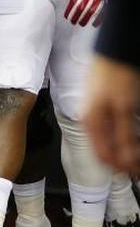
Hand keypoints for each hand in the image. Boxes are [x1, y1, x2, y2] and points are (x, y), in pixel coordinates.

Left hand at [64, 0, 109, 26]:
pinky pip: (103, 10)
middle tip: (73, 22)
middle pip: (82, 8)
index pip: (74, 2)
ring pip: (92, 10)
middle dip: (76, 16)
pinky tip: (95, 24)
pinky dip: (98, 18)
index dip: (70, 11)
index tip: (66, 17)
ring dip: (86, 18)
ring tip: (82, 24)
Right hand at [82, 55, 139, 173]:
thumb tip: (125, 160)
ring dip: (125, 151)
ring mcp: (95, 114)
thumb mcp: (124, 108)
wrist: (114, 52)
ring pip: (109, 142)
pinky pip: (109, 131)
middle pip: (106, 151)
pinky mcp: (102, 109)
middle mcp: (90, 121)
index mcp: (91, 123)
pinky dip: (123, 139)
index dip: (121, 168)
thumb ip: (124, 136)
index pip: (103, 156)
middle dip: (124, 161)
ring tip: (137, 155)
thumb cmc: (116, 75)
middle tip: (138, 167)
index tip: (137, 173)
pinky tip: (133, 138)